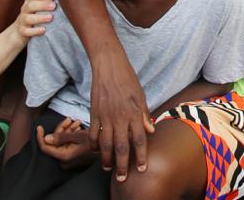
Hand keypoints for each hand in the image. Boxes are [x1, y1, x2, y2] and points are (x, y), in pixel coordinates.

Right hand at [16, 0, 55, 39]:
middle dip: (42, 5)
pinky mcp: (22, 32)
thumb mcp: (37, 4)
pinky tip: (43, 30)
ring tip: (50, 18)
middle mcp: (24, 10)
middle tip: (54, 6)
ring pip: (27, 18)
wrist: (18, 32)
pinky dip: (34, 31)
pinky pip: (26, 31)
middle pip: (30, 5)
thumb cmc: (33, 15)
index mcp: (29, 1)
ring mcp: (22, 21)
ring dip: (39, 18)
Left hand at [36, 116, 95, 168]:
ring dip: (67, 130)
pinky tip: (78, 126)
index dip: (40, 137)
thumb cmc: (96, 141)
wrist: (109, 146)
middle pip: (54, 142)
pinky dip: (71, 134)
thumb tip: (46, 138)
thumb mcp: (78, 136)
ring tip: (77, 122)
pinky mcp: (73, 154)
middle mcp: (64, 159)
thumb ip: (61, 137)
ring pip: (61, 141)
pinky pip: (67, 143)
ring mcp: (69, 157)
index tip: (39, 127)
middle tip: (69, 119)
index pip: (45, 147)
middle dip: (60, 129)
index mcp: (64, 156)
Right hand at [89, 48, 155, 180]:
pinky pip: (93, 134)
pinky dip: (94, 145)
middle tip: (122, 178)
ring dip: (106, 159)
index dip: (140, 156)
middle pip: (121, 147)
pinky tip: (96, 150)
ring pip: (105, 144)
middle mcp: (120, 117)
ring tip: (108, 168)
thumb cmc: (127, 79)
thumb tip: (151, 131)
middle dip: (122, 165)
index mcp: (134, 113)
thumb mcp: (140, 95)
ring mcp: (106, 116)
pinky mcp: (94, 113)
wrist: (109, 66)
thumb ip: (144, 114)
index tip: (142, 168)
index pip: (139, 140)